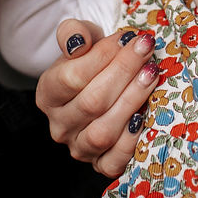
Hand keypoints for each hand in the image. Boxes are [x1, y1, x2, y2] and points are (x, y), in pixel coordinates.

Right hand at [35, 18, 159, 176]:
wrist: (100, 83)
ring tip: (151, 73)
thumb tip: (78, 44)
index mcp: (47, 94)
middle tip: (146, 49)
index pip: (71, 78)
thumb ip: (74, 33)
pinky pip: (115, 160)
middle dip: (124, 71)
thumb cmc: (91, 59)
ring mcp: (79, 148)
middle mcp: (59, 126)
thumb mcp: (80, 38)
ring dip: (132, 100)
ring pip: (103, 131)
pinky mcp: (100, 164)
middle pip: (91, 103)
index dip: (102, 56)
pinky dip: (132, 139)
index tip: (127, 37)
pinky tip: (146, 112)